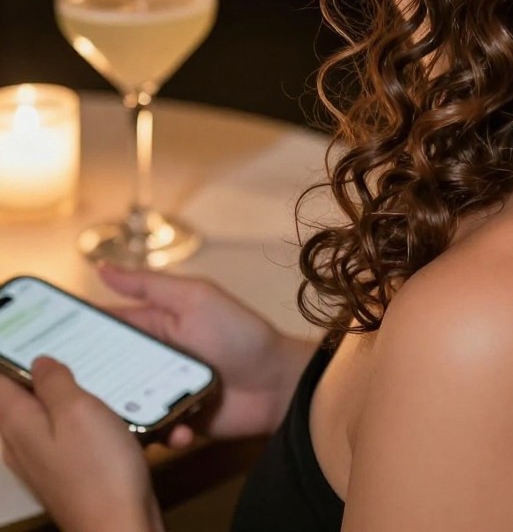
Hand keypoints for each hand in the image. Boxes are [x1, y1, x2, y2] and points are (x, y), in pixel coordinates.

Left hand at [0, 356, 162, 531]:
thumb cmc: (98, 466)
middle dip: (33, 371)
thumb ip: (55, 382)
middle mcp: (23, 443)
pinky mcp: (68, 473)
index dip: (7, 354)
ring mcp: (44, 461)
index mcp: (18, 422)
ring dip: (61, 392)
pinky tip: (106, 408)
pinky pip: (66, 434)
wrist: (119, 527)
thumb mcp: (78, 411)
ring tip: (86, 367)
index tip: (20, 327)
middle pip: (18, 398)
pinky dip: (80, 416)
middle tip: (58, 341)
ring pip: (44, 415)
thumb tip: (39, 361)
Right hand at [96, 262, 317, 447]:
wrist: (277, 384)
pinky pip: (151, 432)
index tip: (47, 343)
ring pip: (124, 405)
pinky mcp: (174, 424)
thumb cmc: (239, 333)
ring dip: (127, 411)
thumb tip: (101, 267)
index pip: (108, 327)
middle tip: (76, 391)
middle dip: (94, 381)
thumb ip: (149, 286)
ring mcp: (162, 393)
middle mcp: (153, 359)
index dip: (79, 333)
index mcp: (155, 325)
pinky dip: (161, 433)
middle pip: (109, 371)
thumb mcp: (194, 298)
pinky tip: (177, 430)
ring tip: (133, 413)